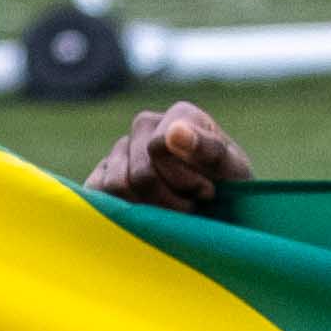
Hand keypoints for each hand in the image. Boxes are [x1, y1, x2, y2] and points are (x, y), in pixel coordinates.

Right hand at [87, 101, 250, 213]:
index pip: (160, 149)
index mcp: (180, 115)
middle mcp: (147, 125)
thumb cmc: (232, 192)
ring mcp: (121, 148)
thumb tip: (174, 132)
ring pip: (116, 186)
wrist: (221, 215)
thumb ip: (208, 150)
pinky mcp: (102, 174)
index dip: (185, 180)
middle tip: (191, 208)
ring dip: (147, 210)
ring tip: (172, 212)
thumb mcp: (233, 174)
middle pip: (139, 174)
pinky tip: (146, 215)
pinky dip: (120, 212)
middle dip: (169, 201)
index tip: (208, 192)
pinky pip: (96, 193)